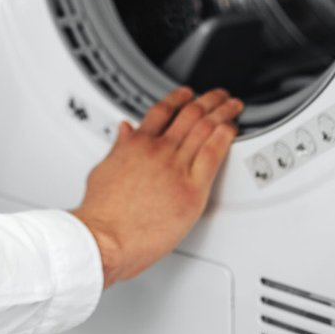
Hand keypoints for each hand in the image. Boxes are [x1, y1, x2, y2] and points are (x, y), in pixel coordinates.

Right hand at [70, 86, 242, 287]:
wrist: (105, 239)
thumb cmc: (101, 215)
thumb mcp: (104, 170)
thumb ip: (119, 148)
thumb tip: (124, 130)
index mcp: (136, 144)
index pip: (162, 110)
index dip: (179, 98)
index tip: (188, 94)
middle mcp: (158, 150)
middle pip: (189, 114)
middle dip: (208, 101)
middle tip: (219, 96)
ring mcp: (175, 168)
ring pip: (204, 128)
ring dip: (222, 113)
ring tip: (233, 107)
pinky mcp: (191, 190)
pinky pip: (213, 154)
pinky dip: (225, 137)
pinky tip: (232, 129)